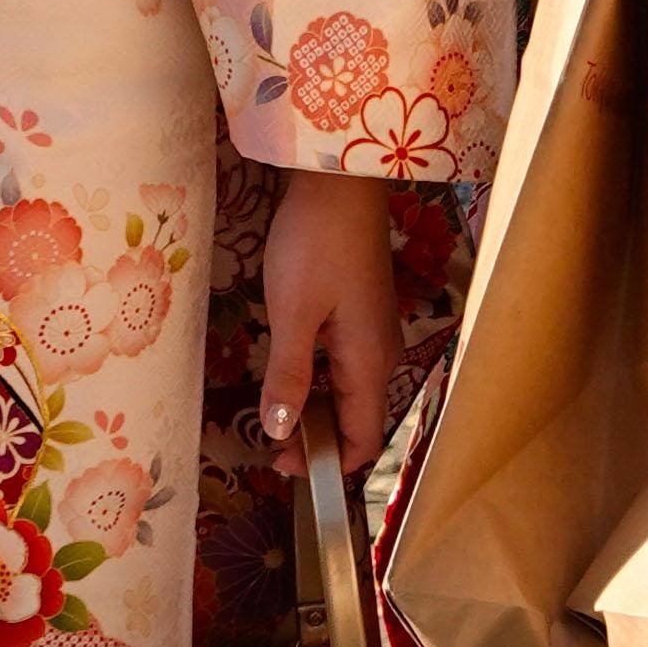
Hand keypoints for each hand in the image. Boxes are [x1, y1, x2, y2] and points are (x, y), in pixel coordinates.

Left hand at [252, 170, 405, 473]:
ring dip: (314, 412)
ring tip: (272, 416)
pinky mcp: (359, 312)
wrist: (339, 180)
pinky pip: (342, 366)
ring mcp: (372, 333)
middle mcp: (379, 355)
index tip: (283, 466)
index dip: (329, 464)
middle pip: (356, 420)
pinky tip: (287, 376)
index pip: (364, 439)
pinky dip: (316, 382)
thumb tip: (280, 432)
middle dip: (317, 441)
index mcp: (369, 363)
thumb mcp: (293, 314)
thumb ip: (288, 376)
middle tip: (267, 444)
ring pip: (347, 393)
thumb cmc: (316, 244)